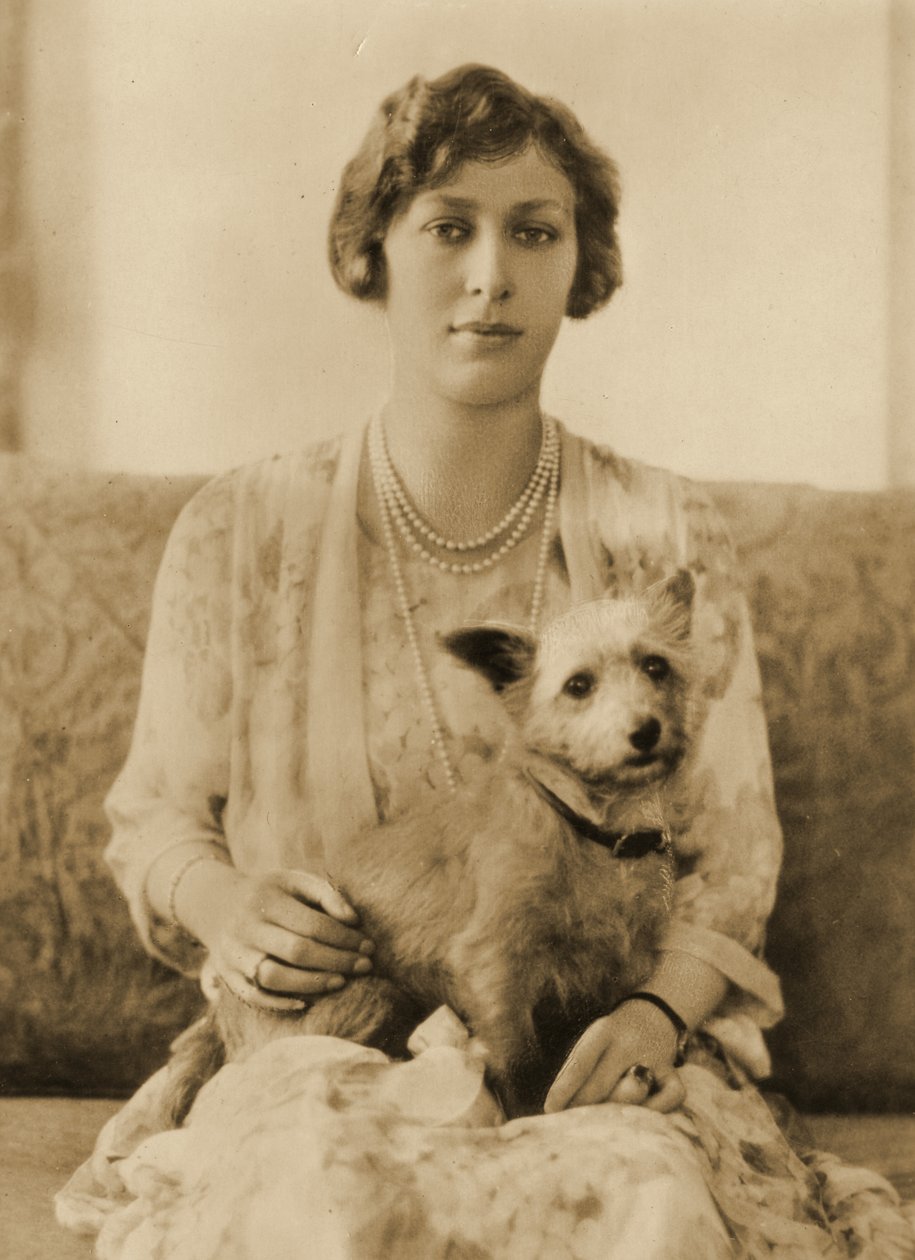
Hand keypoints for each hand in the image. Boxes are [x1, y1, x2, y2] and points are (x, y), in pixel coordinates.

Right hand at [177, 864, 374, 1012]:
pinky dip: (278, 1003)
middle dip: (336, 961)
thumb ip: (326, 894)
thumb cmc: (270, 893)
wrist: (216, 903)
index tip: (368, 946)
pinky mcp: (226, 975)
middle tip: (364, 966)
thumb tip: (353, 920)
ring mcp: (233, 953)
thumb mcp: (295, 881)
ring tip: (341, 982)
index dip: (344, 938)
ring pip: (273, 977)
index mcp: (265, 900)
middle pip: (296, 951)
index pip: (312, 924)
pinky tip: (306, 1002)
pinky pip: (253, 996)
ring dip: (312, 983)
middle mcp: (246, 927)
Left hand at [543, 1001, 685, 1114]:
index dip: (565, 1088)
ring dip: (615, 1110)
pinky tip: (640, 1114)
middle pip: (602, 1084)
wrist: (654, 1013)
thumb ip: (576, 1070)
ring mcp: (654, 1057)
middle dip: (584, 1107)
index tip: (550, 1109)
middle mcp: (629, 1043)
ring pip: (633, 1094)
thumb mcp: (593, 1041)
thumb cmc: (612, 1039)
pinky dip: (655, 1111)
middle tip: (572, 1124)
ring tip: (603, 1120)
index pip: (581, 1062)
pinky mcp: (673, 1073)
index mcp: (603, 1032)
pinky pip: (669, 1099)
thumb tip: (553, 1109)